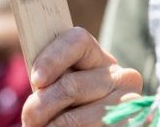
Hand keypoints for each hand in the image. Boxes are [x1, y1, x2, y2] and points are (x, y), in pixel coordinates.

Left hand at [21, 27, 143, 125]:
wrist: (95, 124)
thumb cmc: (66, 107)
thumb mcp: (59, 87)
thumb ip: (50, 80)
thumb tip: (39, 85)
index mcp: (98, 57)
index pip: (77, 41)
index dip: (52, 58)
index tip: (36, 80)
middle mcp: (122, 76)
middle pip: (72, 86)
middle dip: (41, 106)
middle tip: (29, 118)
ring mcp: (129, 103)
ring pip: (77, 118)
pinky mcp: (130, 125)